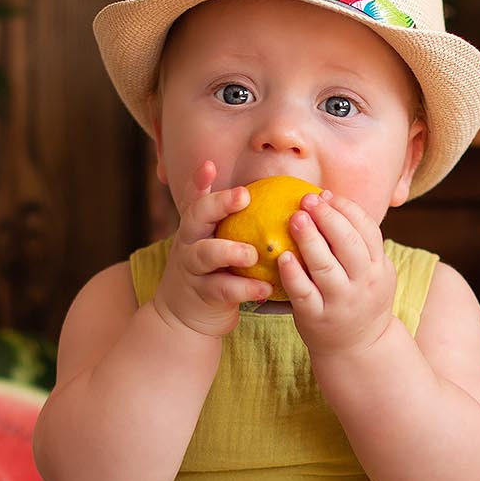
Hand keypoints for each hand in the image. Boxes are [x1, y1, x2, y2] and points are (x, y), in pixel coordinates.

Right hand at [151, 161, 275, 337]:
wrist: (186, 315)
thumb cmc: (217, 270)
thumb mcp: (219, 242)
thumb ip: (242, 223)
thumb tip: (293, 199)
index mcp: (197, 224)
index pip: (196, 196)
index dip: (200, 180)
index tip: (210, 165)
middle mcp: (189, 240)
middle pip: (195, 215)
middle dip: (218, 203)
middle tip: (244, 196)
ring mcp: (192, 267)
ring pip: (205, 253)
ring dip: (229, 250)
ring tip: (252, 253)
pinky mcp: (201, 293)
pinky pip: (223, 289)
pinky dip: (245, 288)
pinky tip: (265, 288)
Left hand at [281, 191, 396, 356]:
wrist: (359, 348)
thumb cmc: (359, 300)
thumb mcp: (374, 273)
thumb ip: (359, 244)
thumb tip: (329, 201)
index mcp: (379, 268)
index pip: (367, 230)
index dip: (346, 209)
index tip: (326, 195)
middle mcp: (363, 283)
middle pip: (348, 243)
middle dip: (328, 217)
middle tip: (307, 199)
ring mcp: (340, 301)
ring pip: (325, 266)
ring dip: (309, 239)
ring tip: (295, 218)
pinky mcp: (316, 317)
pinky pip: (304, 292)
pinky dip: (293, 273)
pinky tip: (282, 256)